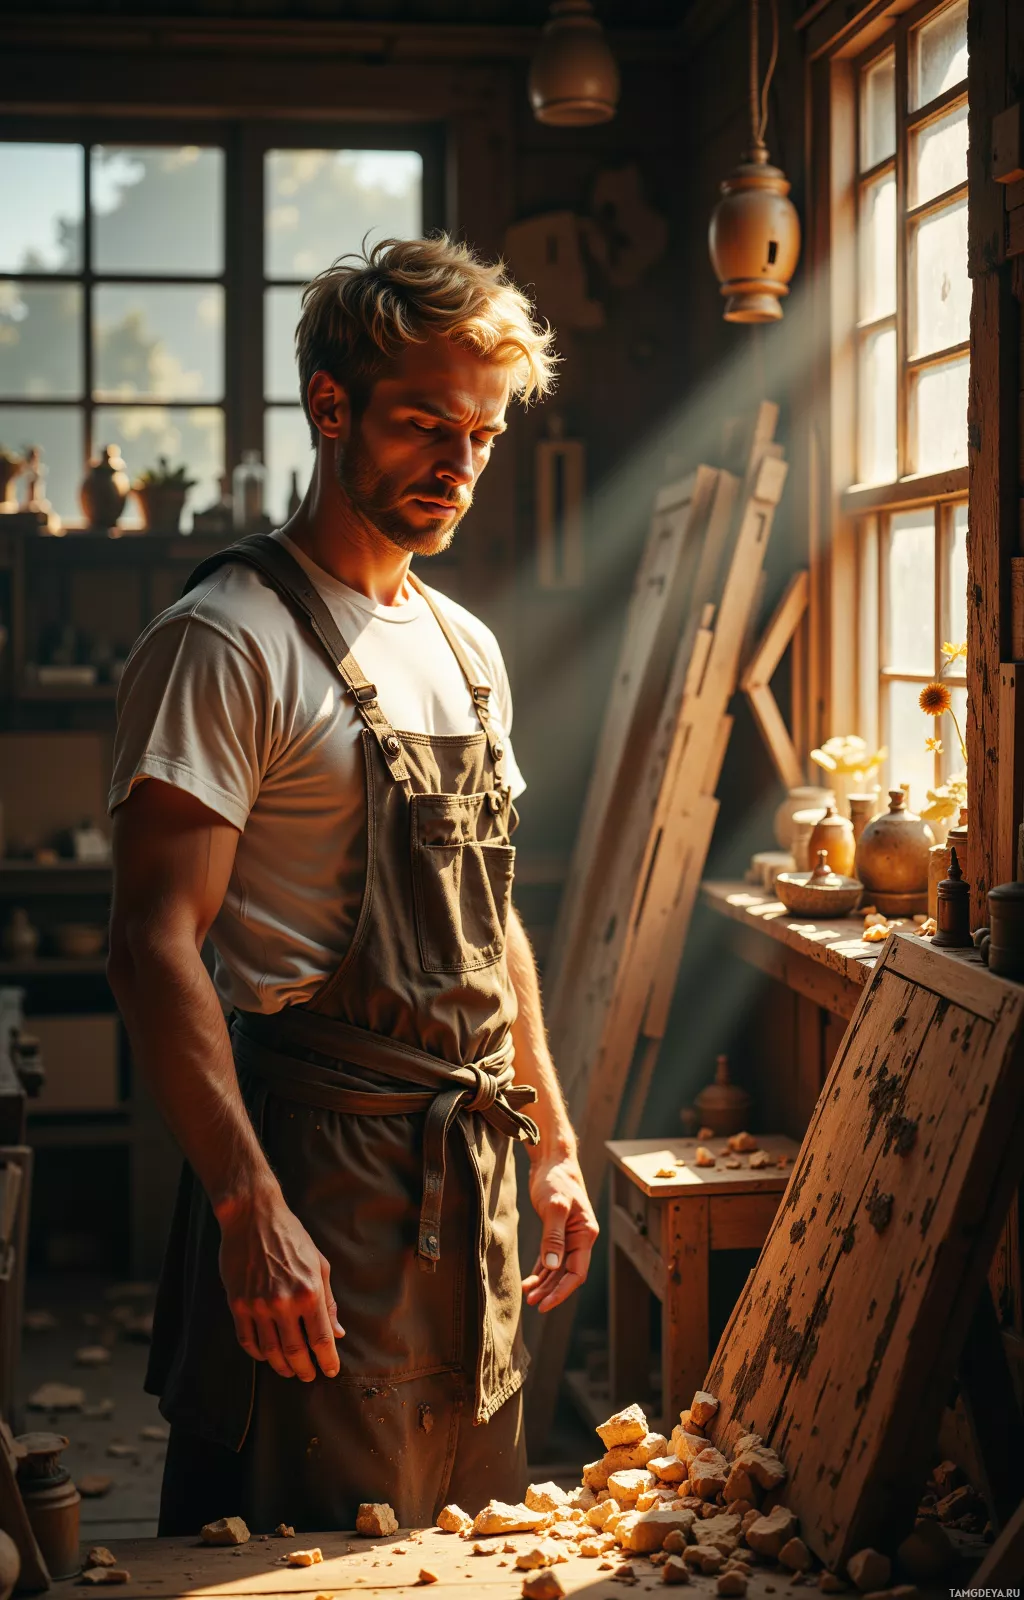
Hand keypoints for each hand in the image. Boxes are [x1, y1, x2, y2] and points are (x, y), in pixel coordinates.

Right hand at [217, 1184, 344, 1380]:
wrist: (253, 1217)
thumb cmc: (291, 1237)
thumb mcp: (319, 1264)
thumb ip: (328, 1301)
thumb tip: (337, 1332)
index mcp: (309, 1292)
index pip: (322, 1340)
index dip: (328, 1361)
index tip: (330, 1371)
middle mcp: (284, 1303)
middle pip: (296, 1352)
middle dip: (305, 1369)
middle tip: (309, 1375)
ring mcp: (258, 1306)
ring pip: (271, 1352)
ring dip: (282, 1366)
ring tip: (289, 1370)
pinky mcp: (237, 1304)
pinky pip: (247, 1340)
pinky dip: (258, 1354)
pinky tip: (266, 1355)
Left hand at [522, 1153, 598, 1312]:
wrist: (552, 1160)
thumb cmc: (556, 1179)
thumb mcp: (554, 1207)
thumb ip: (554, 1237)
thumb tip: (553, 1267)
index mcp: (586, 1234)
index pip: (576, 1272)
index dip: (561, 1291)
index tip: (544, 1304)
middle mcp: (580, 1237)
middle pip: (567, 1274)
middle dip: (551, 1291)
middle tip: (533, 1304)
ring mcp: (570, 1235)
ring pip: (558, 1268)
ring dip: (545, 1283)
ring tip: (528, 1296)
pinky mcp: (557, 1231)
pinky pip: (551, 1257)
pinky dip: (542, 1270)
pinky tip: (530, 1281)